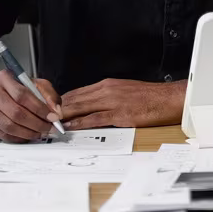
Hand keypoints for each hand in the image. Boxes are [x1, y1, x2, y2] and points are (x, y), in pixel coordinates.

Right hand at [0, 71, 62, 143]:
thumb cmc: (15, 89)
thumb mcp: (34, 84)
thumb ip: (48, 95)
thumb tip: (56, 112)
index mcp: (4, 78)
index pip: (22, 95)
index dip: (40, 109)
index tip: (53, 117)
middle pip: (16, 113)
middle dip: (37, 124)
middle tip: (49, 128)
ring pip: (9, 126)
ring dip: (29, 133)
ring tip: (40, 133)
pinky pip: (3, 135)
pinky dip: (19, 138)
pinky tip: (28, 135)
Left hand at [60, 78, 185, 129]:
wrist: (168, 99)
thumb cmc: (150, 97)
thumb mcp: (124, 91)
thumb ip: (107, 97)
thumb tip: (92, 106)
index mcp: (107, 84)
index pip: (77, 92)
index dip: (61, 101)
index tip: (50, 108)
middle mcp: (107, 90)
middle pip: (75, 98)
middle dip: (57, 108)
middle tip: (44, 116)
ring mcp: (112, 101)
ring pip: (81, 107)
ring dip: (64, 115)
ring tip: (51, 123)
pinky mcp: (120, 114)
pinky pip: (94, 118)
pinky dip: (79, 123)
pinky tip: (70, 127)